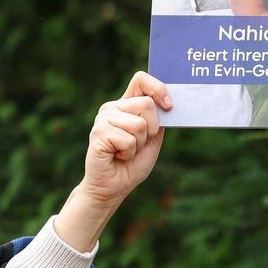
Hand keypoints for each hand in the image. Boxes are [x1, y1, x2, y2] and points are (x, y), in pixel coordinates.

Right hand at [52, 72, 169, 251]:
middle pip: (146, 104)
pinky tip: (117, 156)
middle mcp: (112, 108)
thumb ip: (158, 120)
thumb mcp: (152, 139)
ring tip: (125, 152)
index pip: (141, 80)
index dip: (158, 88)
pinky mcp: (98, 133)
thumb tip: (168, 104)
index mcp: (126, 105)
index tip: (168, 106)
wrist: (113, 187)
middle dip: (150, 129)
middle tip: (137, 144)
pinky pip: (127, 140)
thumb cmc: (132, 164)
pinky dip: (128, 153)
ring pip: (139, 125)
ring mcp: (103, 119)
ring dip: (138, 145)